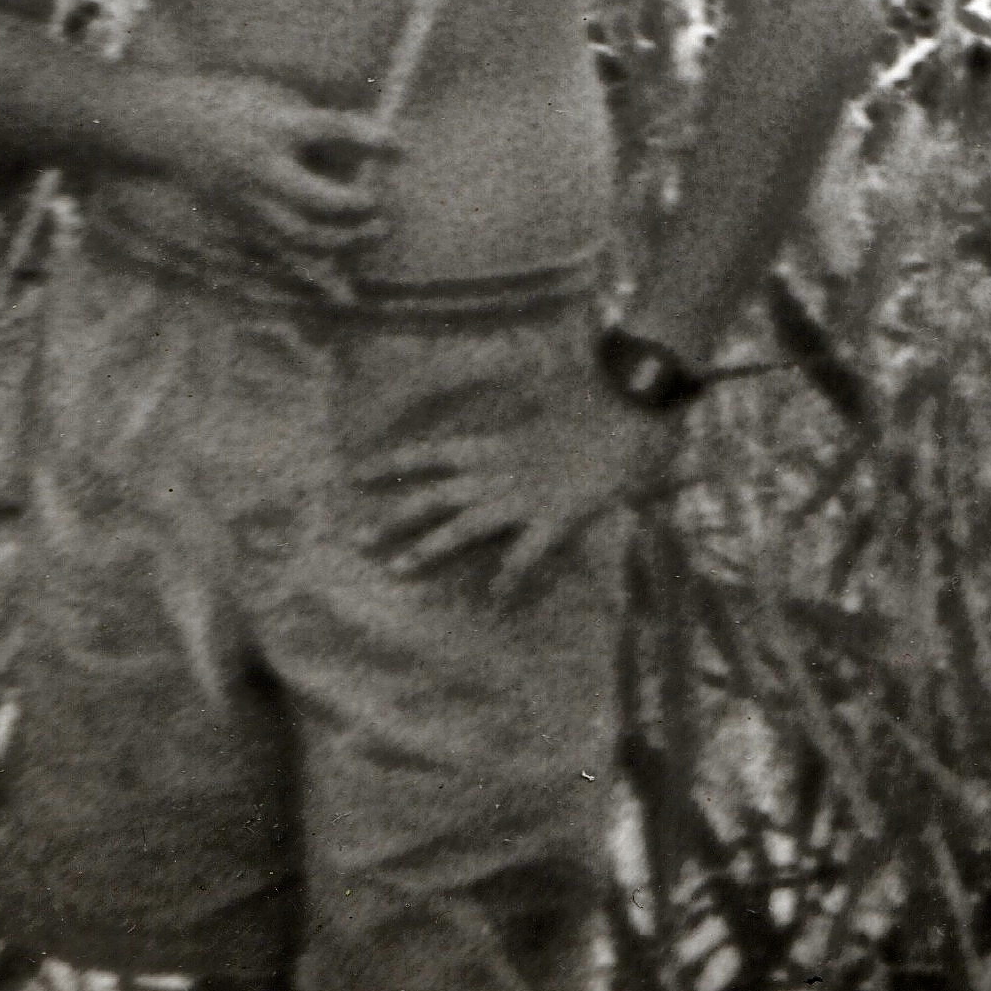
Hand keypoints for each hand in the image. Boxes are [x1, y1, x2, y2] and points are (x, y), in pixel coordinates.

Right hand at [141, 71, 396, 278]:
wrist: (171, 126)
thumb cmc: (235, 103)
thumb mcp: (276, 97)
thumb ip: (317, 124)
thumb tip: (369, 147)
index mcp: (273, 126)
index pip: (329, 130)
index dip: (369, 139)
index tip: (402, 147)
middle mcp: (261, 169)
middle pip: (315, 198)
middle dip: (355, 205)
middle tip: (382, 204)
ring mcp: (250, 201)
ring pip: (301, 234)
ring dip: (345, 241)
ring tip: (379, 232)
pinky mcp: (242, 223)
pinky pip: (282, 255)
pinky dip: (315, 274)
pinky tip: (345, 294)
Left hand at [362, 404, 684, 604]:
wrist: (634, 401)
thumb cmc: (599, 393)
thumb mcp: (552, 390)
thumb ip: (531, 401)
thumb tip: (525, 390)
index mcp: (497, 440)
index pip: (432, 452)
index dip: (394, 462)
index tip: (356, 473)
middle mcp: (500, 469)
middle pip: (433, 496)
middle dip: (393, 518)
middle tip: (357, 538)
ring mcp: (525, 494)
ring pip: (463, 527)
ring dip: (428, 549)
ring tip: (396, 570)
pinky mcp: (556, 515)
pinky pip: (525, 554)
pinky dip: (510, 578)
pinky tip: (496, 600)